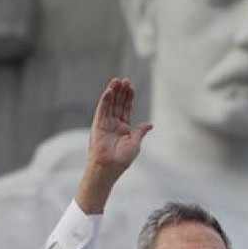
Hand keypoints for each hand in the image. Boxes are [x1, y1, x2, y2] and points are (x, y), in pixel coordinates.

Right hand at [76, 78, 151, 212]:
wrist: (109, 167)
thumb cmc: (122, 159)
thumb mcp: (135, 143)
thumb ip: (140, 131)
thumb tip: (150, 124)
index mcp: (123, 129)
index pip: (126, 109)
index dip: (129, 98)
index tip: (131, 87)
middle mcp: (113, 125)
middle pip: (118, 104)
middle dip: (121, 92)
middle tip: (124, 80)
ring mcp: (105, 124)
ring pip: (109, 105)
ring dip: (113, 93)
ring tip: (116, 80)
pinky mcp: (97, 126)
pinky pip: (101, 110)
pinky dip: (105, 101)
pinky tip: (108, 91)